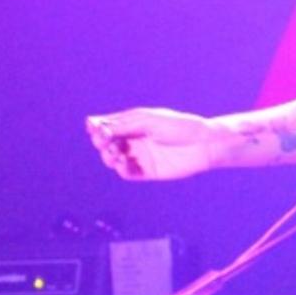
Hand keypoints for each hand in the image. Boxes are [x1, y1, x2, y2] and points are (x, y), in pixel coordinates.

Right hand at [86, 108, 218, 179]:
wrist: (203, 143)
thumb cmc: (179, 126)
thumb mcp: (148, 121)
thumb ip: (123, 125)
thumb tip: (95, 126)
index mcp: (134, 123)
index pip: (107, 126)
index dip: (96, 127)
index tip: (92, 128)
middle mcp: (134, 139)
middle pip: (106, 143)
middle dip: (101, 142)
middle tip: (104, 141)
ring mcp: (140, 155)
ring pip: (113, 159)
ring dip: (108, 156)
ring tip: (115, 152)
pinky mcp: (147, 171)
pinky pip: (127, 173)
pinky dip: (121, 168)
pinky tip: (123, 162)